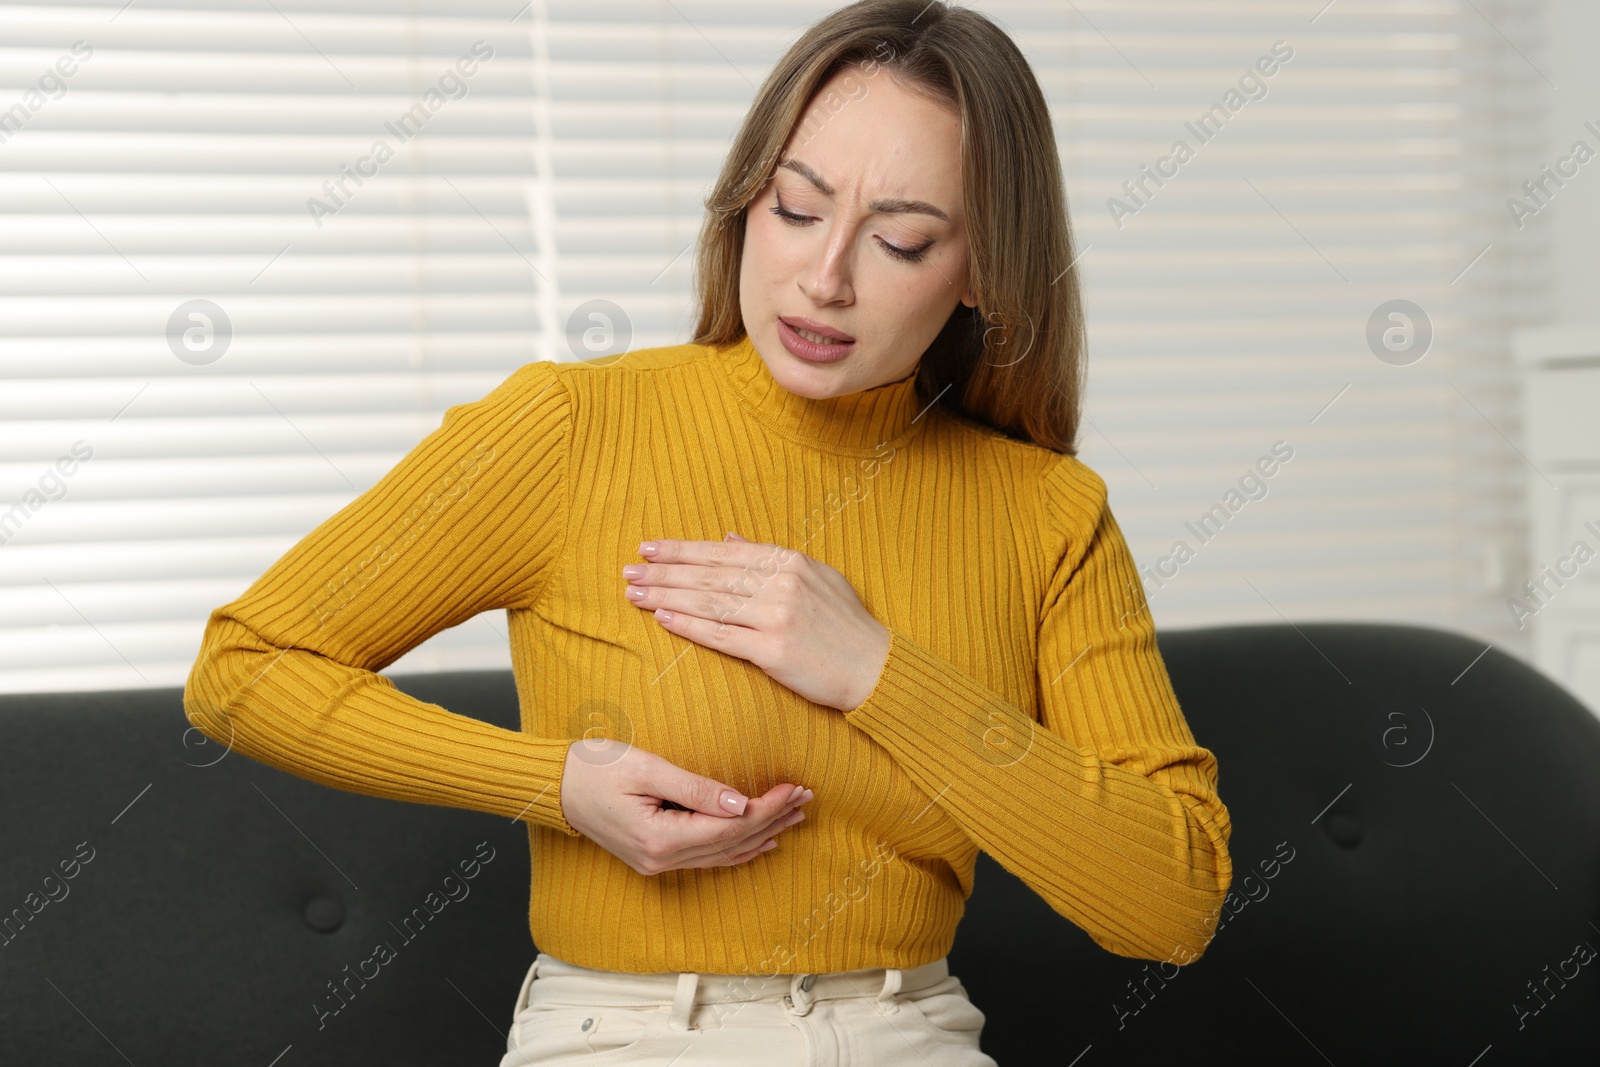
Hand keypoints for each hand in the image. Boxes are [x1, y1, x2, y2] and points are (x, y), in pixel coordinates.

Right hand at [559, 739, 812, 875]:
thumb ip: (694, 787)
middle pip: (732, 842)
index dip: (767, 807)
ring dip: (762, 833)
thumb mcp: (646, 768)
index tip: (793, 786)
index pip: (730, 826)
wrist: (554, 786)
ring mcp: (658, 863)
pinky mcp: (655, 857)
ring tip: (795, 815)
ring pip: (724, 853)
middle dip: (773, 818)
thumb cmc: (594, 768)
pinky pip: (707, 858)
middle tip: (806, 796)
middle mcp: (662, 859)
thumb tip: (739, 803)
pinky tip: (763, 842)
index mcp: (660, 838)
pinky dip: (738, 848)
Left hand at [621, 532, 890, 711]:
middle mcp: (781, 583)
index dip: (682, 550)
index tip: (649, 549)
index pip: (723, 552)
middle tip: (629, 571)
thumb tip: (729, 537)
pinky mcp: (774, 650)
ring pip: (709, 602)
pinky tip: (663, 619)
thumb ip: (770, 557)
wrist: (874, 668)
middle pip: (709, 575)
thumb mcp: (815, 577)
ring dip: (667, 596)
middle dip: (664, 572)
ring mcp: (777, 616)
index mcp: (789, 561)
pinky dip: (689, 625)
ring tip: (635, 593)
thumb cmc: (846, 625)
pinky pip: (721, 635)